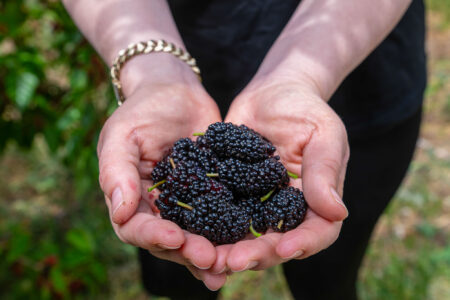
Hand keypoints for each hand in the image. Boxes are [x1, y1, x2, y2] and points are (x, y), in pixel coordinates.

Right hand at [97, 77, 225, 289]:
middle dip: (189, 252)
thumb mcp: (122, 134)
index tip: (175, 238)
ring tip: (229, 265)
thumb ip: (117, 171)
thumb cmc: (143, 110)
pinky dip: (232, 234)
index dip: (154, 236)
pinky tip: (247, 243)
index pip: (137, 227)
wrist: (176, 91)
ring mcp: (189, 204)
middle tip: (211, 259)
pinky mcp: (215, 194)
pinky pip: (222, 217)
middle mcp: (160, 209)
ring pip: (198, 236)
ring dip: (212, 253)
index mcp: (132, 199)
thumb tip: (120, 213)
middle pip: (171, 241)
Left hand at [211, 81, 348, 275]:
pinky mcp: (230, 193)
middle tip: (231, 262)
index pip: (317, 232)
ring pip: (243, 236)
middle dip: (255, 255)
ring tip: (206, 257)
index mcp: (314, 201)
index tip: (283, 248)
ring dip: (226, 249)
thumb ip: (325, 171)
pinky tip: (187, 233)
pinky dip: (205, 227)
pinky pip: (217, 214)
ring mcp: (255, 204)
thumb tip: (337, 212)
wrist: (272, 92)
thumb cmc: (305, 109)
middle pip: (274, 242)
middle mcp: (284, 210)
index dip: (303, 244)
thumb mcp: (323, 133)